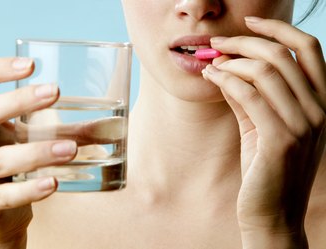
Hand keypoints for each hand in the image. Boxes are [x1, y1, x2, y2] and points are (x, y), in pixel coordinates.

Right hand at [0, 58, 76, 247]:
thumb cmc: (13, 165)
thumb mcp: (28, 139)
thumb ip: (66, 130)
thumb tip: (114, 126)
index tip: (32, 64)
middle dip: (18, 101)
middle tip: (55, 91)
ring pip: (0, 160)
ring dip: (37, 152)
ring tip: (71, 148)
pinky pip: (4, 196)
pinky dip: (30, 189)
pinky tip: (54, 182)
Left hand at [203, 17, 325, 247]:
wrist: (271, 212)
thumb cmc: (265, 167)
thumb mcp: (261, 125)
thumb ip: (249, 95)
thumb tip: (226, 65)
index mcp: (321, 102)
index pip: (309, 49)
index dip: (279, 30)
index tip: (251, 22)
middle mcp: (319, 110)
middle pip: (283, 55)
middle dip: (245, 43)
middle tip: (217, 44)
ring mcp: (304, 126)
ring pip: (266, 72)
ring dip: (231, 61)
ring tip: (210, 62)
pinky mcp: (280, 140)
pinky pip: (250, 96)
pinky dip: (226, 80)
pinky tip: (210, 76)